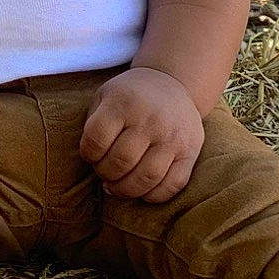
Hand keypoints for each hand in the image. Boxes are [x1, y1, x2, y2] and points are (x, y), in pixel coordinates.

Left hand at [80, 67, 204, 202]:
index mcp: (124, 103)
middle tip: (105, 171)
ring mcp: (173, 137)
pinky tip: (142, 189)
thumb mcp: (105, 97)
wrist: (173, 83)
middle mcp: (150, 120)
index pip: (96, 140)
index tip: (91, 154)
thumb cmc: (130, 97)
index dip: (88, 154)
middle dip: (105, 174)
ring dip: (125, 190)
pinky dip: (153, 196)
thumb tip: (92, 163)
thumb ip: (93, 125)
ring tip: (117, 185)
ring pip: (146, 178)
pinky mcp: (191, 152)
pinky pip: (172, 185)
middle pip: (120, 162)